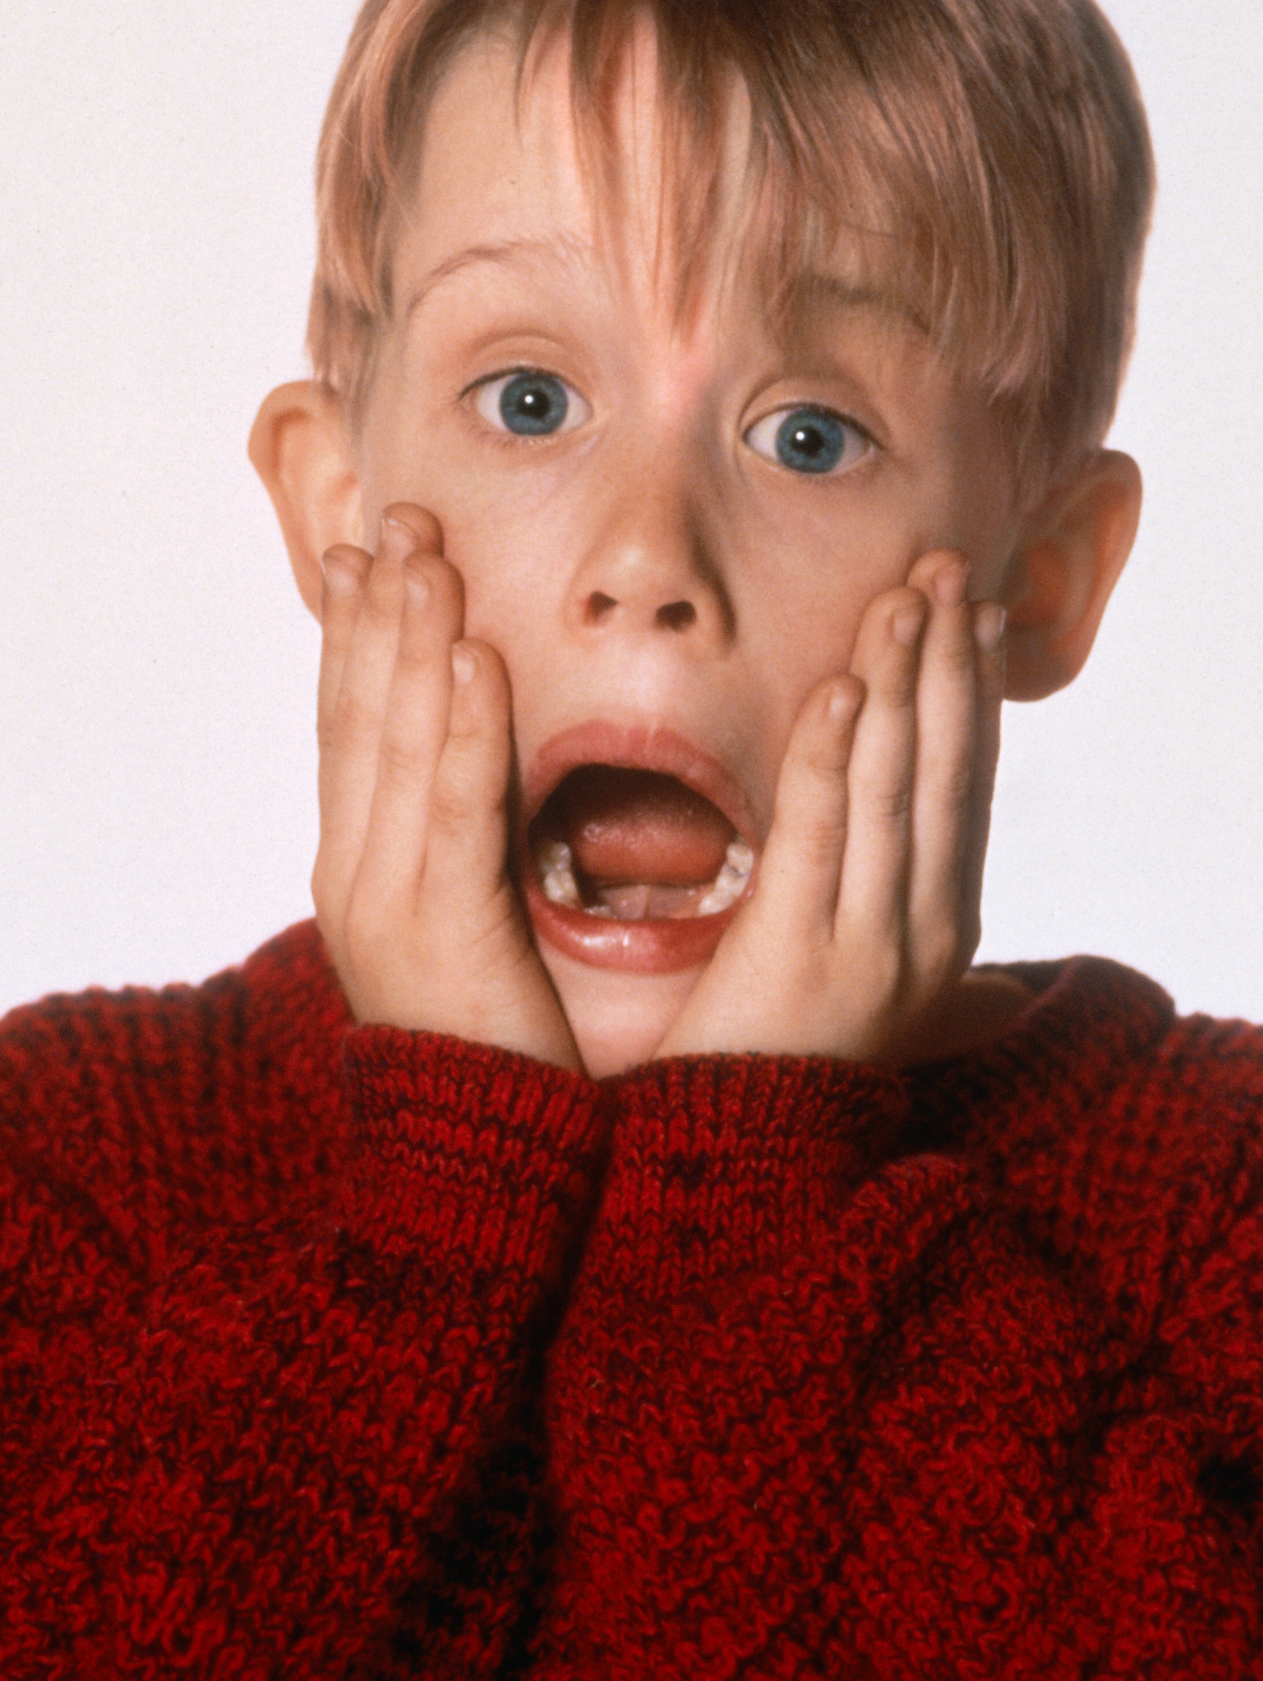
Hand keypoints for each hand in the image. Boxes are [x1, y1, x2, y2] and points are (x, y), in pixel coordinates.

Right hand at [313, 503, 580, 1070]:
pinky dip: (460, 730)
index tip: (369, 551)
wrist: (480, 1162)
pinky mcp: (439, 933)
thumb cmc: (492, 1036)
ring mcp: (384, 902)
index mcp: (359, 867)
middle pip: (362, 716)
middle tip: (400, 518)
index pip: (351, 727)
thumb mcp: (464, 916)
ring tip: (426, 555)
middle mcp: (355, 872)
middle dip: (381, 611)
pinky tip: (470, 660)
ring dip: (411, 641)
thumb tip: (479, 759)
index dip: (357, 635)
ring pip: (396, 745)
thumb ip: (459, 837)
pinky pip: (455, 811)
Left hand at [653, 553, 1004, 1067]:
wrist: (741, 1177)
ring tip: (906, 594)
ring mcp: (873, 942)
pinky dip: (833, 753)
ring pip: (895, 782)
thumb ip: (904, 939)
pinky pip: (820, 830)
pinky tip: (840, 685)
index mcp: (940, 929)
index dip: (971, 692)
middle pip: (945, 767)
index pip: (965, 784)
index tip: (973, 613)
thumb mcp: (868, 998)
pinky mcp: (803, 950)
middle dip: (950, 661)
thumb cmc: (787, 1071)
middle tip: (949, 567)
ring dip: (902, 680)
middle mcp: (926, 930)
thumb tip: (969, 937)